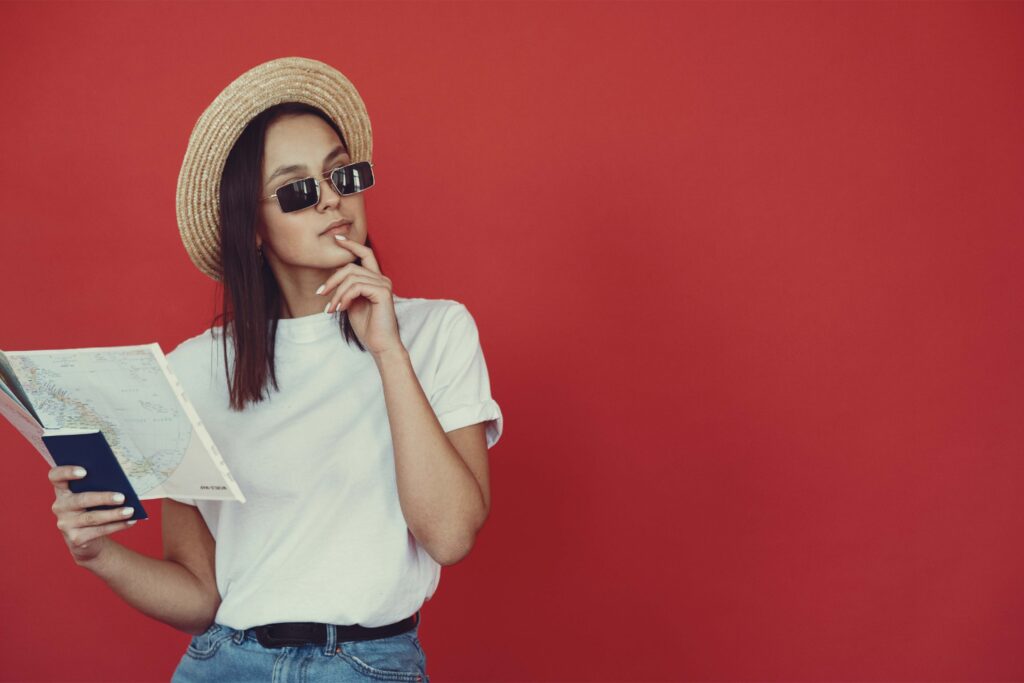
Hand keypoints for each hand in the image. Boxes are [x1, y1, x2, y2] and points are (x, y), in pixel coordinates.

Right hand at [49, 466, 136, 564]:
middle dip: (103, 498)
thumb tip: (123, 479)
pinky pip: (99, 531)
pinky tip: (131, 521)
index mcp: (62, 490)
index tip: (84, 471)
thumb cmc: (92, 508)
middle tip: (122, 497)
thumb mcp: (91, 495)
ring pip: (92, 517)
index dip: (66, 472)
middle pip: (81, 500)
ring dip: (114, 514)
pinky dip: (117, 525)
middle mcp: (60, 506)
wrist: (86, 538)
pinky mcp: (76, 538)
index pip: (55, 477)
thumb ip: (97, 485)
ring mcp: (66, 524)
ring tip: (130, 510)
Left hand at [316, 236, 403, 355]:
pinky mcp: (382, 292)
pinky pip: (356, 287)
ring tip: (331, 309)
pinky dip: (344, 297)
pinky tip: (340, 309)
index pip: (365, 254)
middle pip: (351, 267)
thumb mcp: (352, 303)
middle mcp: (382, 279)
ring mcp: (383, 284)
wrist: (381, 345)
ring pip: (351, 277)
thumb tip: (334, 278)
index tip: (337, 239)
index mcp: (376, 279)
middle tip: (321, 294)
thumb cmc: (368, 327)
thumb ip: (347, 289)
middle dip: (332, 279)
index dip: (351, 245)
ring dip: (336, 294)